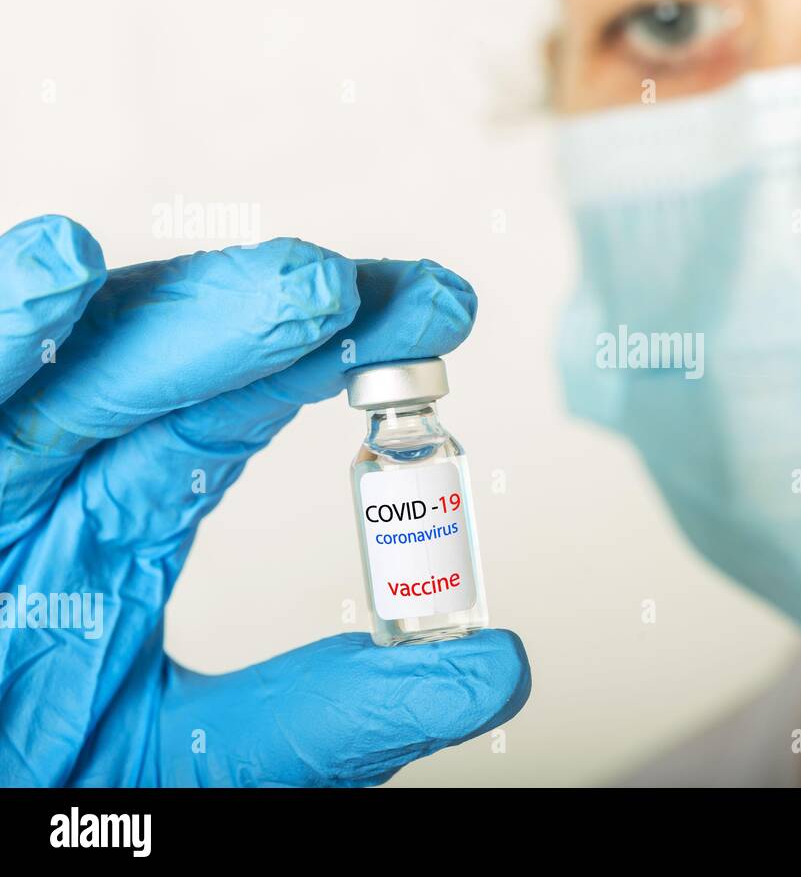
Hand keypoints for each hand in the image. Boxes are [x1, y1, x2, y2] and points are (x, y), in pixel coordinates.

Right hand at [0, 215, 529, 785]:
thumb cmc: (45, 789)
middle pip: (162, 366)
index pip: (239, 405)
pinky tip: (58, 265)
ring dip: (176, 317)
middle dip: (272, 316)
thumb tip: (500, 667)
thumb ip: (338, 717)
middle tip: (371, 294)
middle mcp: (57, 485)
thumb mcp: (203, 760)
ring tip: (289, 284)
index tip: (436, 307)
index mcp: (123, 524)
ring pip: (71, 373)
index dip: (336, 349)